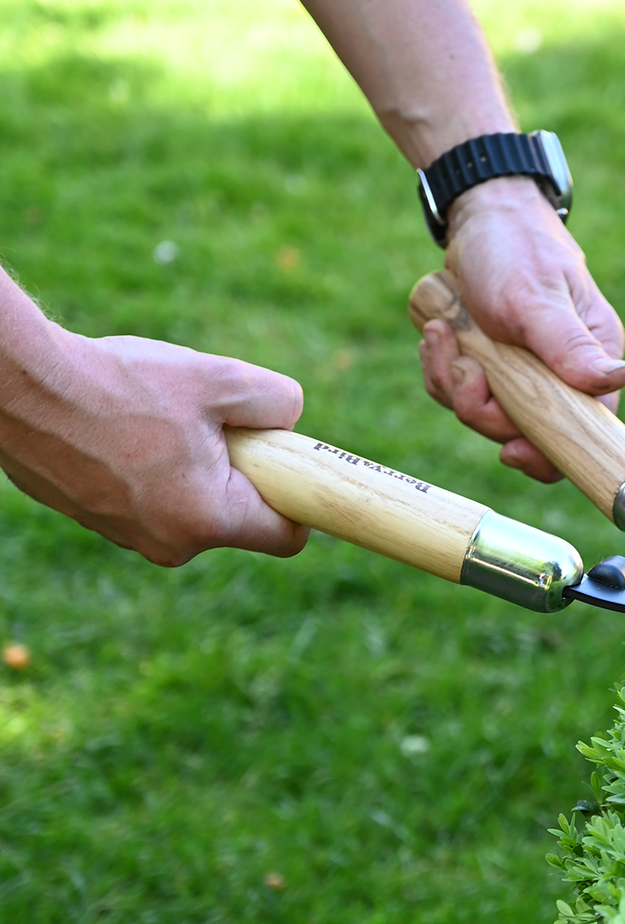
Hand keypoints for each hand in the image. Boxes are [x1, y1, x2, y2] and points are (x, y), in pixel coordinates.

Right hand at [0, 323, 307, 565]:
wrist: (16, 386)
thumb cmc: (118, 383)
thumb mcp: (220, 379)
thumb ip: (278, 401)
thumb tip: (291, 420)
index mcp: (208, 521)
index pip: (288, 536)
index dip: (298, 498)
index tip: (288, 464)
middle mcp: (169, 544)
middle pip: (237, 515)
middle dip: (237, 470)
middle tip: (206, 422)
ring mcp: (129, 537)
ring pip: (192, 504)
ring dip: (191, 464)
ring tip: (153, 420)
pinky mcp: (97, 520)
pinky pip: (150, 498)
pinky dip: (151, 467)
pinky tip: (122, 429)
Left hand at [417, 177, 624, 480]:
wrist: (481, 213)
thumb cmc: (519, 247)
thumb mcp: (538, 299)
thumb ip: (569, 346)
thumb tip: (615, 380)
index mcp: (591, 364)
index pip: (583, 433)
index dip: (546, 454)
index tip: (509, 449)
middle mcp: (562, 376)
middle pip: (524, 433)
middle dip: (482, 408)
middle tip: (466, 367)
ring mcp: (523, 374)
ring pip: (484, 415)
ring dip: (452, 382)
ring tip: (444, 336)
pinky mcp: (489, 367)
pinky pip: (459, 393)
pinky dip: (441, 370)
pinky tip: (440, 335)